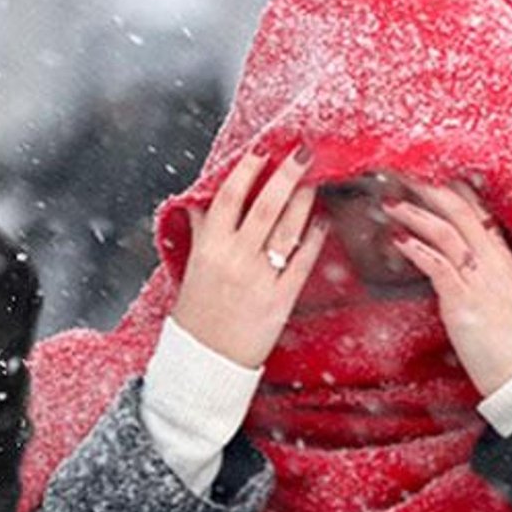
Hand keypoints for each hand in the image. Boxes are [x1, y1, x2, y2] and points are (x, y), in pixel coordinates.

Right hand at [172, 146, 327, 368]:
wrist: (205, 360)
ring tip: (313, 181)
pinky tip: (321, 221)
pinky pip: (303, 261)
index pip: (229, 198)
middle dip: (287, 174)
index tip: (262, 150)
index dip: (247, 170)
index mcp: (209, 249)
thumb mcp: (191, 269)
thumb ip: (200, 233)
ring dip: (304, 200)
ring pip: (288, 229)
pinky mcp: (281, 299)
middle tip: (304, 152)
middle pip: (266, 206)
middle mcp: (235, 259)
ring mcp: (261, 279)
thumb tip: (201, 202)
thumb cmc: (196, 314)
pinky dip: (313, 237)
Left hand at [385, 180, 511, 396]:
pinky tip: (396, 239)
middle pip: (460, 210)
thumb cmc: (503, 339)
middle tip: (398, 171)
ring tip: (388, 201)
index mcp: (499, 257)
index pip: (476, 209)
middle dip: (428, 187)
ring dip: (415, 213)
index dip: (449, 187)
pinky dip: (416, 248)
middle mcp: (492, 260)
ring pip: (447, 231)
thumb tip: (445, 259)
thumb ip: (472, 273)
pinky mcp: (464, 300)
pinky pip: (439, 265)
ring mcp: (480, 278)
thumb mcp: (491, 296)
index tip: (424, 169)